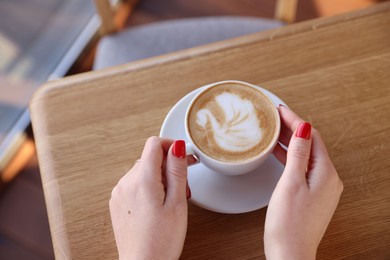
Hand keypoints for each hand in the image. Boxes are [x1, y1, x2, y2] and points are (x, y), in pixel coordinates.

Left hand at [109, 137, 189, 259]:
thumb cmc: (161, 240)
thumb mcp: (177, 203)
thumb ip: (176, 171)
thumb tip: (177, 147)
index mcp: (143, 180)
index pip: (154, 144)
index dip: (171, 146)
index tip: (183, 157)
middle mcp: (126, 182)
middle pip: (150, 158)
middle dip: (169, 166)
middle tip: (184, 185)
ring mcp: (119, 192)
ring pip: (143, 170)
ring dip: (159, 177)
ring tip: (171, 199)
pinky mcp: (117, 201)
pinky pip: (134, 183)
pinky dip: (148, 186)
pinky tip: (158, 204)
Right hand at [264, 106, 342, 259]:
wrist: (289, 253)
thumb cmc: (289, 223)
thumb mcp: (291, 182)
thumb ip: (298, 154)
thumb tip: (304, 128)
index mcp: (325, 173)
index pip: (312, 136)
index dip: (295, 120)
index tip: (280, 110)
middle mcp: (327, 179)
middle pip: (310, 144)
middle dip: (292, 129)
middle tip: (273, 117)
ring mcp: (320, 187)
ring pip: (305, 156)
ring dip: (289, 142)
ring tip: (272, 131)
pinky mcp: (311, 195)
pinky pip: (302, 167)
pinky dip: (289, 157)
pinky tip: (277, 154)